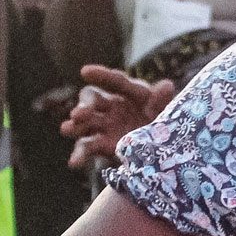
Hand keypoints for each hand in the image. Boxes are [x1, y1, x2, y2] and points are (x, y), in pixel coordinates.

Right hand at [61, 65, 175, 168]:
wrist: (164, 149)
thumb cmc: (164, 123)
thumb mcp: (168, 112)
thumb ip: (163, 101)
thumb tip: (167, 86)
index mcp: (131, 92)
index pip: (115, 81)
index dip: (101, 76)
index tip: (84, 72)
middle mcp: (113, 105)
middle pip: (94, 100)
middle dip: (85, 105)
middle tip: (79, 114)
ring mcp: (105, 125)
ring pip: (85, 122)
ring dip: (75, 125)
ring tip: (66, 129)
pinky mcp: (102, 144)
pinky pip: (87, 147)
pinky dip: (79, 154)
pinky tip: (73, 163)